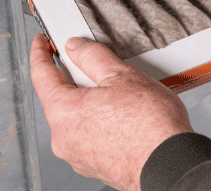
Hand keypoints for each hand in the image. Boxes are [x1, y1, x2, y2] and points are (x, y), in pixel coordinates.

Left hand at [30, 34, 193, 190]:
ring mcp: (77, 155)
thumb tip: (75, 47)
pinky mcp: (93, 166)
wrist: (171, 165)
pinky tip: (124, 118)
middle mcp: (63, 138)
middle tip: (98, 68)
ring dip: (91, 103)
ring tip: (122, 97)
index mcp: (64, 112)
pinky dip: (100, 123)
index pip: (41, 75)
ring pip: (76, 118)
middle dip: (75, 80)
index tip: (40, 43)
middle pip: (60, 98)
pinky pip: (89, 136)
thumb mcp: (122, 76)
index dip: (40, 53)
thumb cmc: (151, 127)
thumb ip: (92, 57)